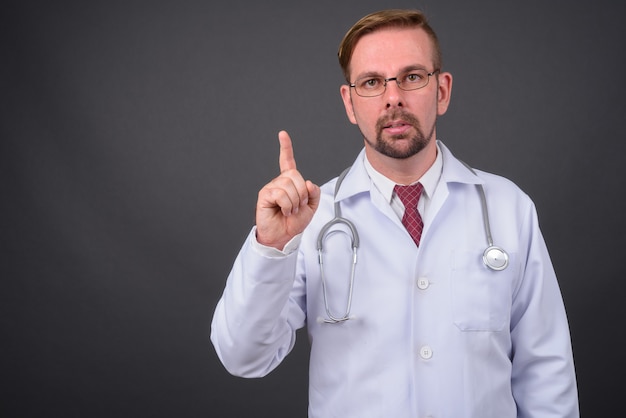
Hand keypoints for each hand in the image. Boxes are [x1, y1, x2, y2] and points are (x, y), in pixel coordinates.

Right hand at [255, 131, 320, 249]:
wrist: (285, 236)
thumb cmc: (294, 222)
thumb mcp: (311, 207)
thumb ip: (314, 193)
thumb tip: (308, 183)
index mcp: (290, 182)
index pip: (287, 161)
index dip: (286, 147)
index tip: (282, 134)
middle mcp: (279, 182)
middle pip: (295, 175)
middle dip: (302, 192)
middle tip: (298, 205)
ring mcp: (271, 188)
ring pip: (289, 185)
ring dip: (294, 201)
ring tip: (290, 210)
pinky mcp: (265, 195)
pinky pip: (280, 193)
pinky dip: (287, 205)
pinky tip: (283, 211)